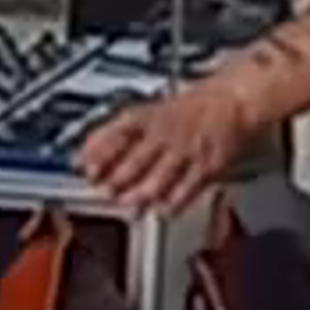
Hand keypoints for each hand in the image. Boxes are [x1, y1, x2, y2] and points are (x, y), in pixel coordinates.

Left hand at [84, 72, 265, 212]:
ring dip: (142, 193)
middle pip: (136, 159)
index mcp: (147, 117)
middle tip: (106, 193)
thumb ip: (112, 136)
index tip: (85, 167)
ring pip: (160, 176)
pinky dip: (174, 201)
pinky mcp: (208, 165)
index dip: (98, 152)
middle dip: (118, 179)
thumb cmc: (184, 110)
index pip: (116, 132)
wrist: (229, 100)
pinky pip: (189, 186)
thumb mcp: (145, 114)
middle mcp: (165, 132)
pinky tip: (164, 210)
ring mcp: (187, 149)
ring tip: (131, 206)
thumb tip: (79, 156)